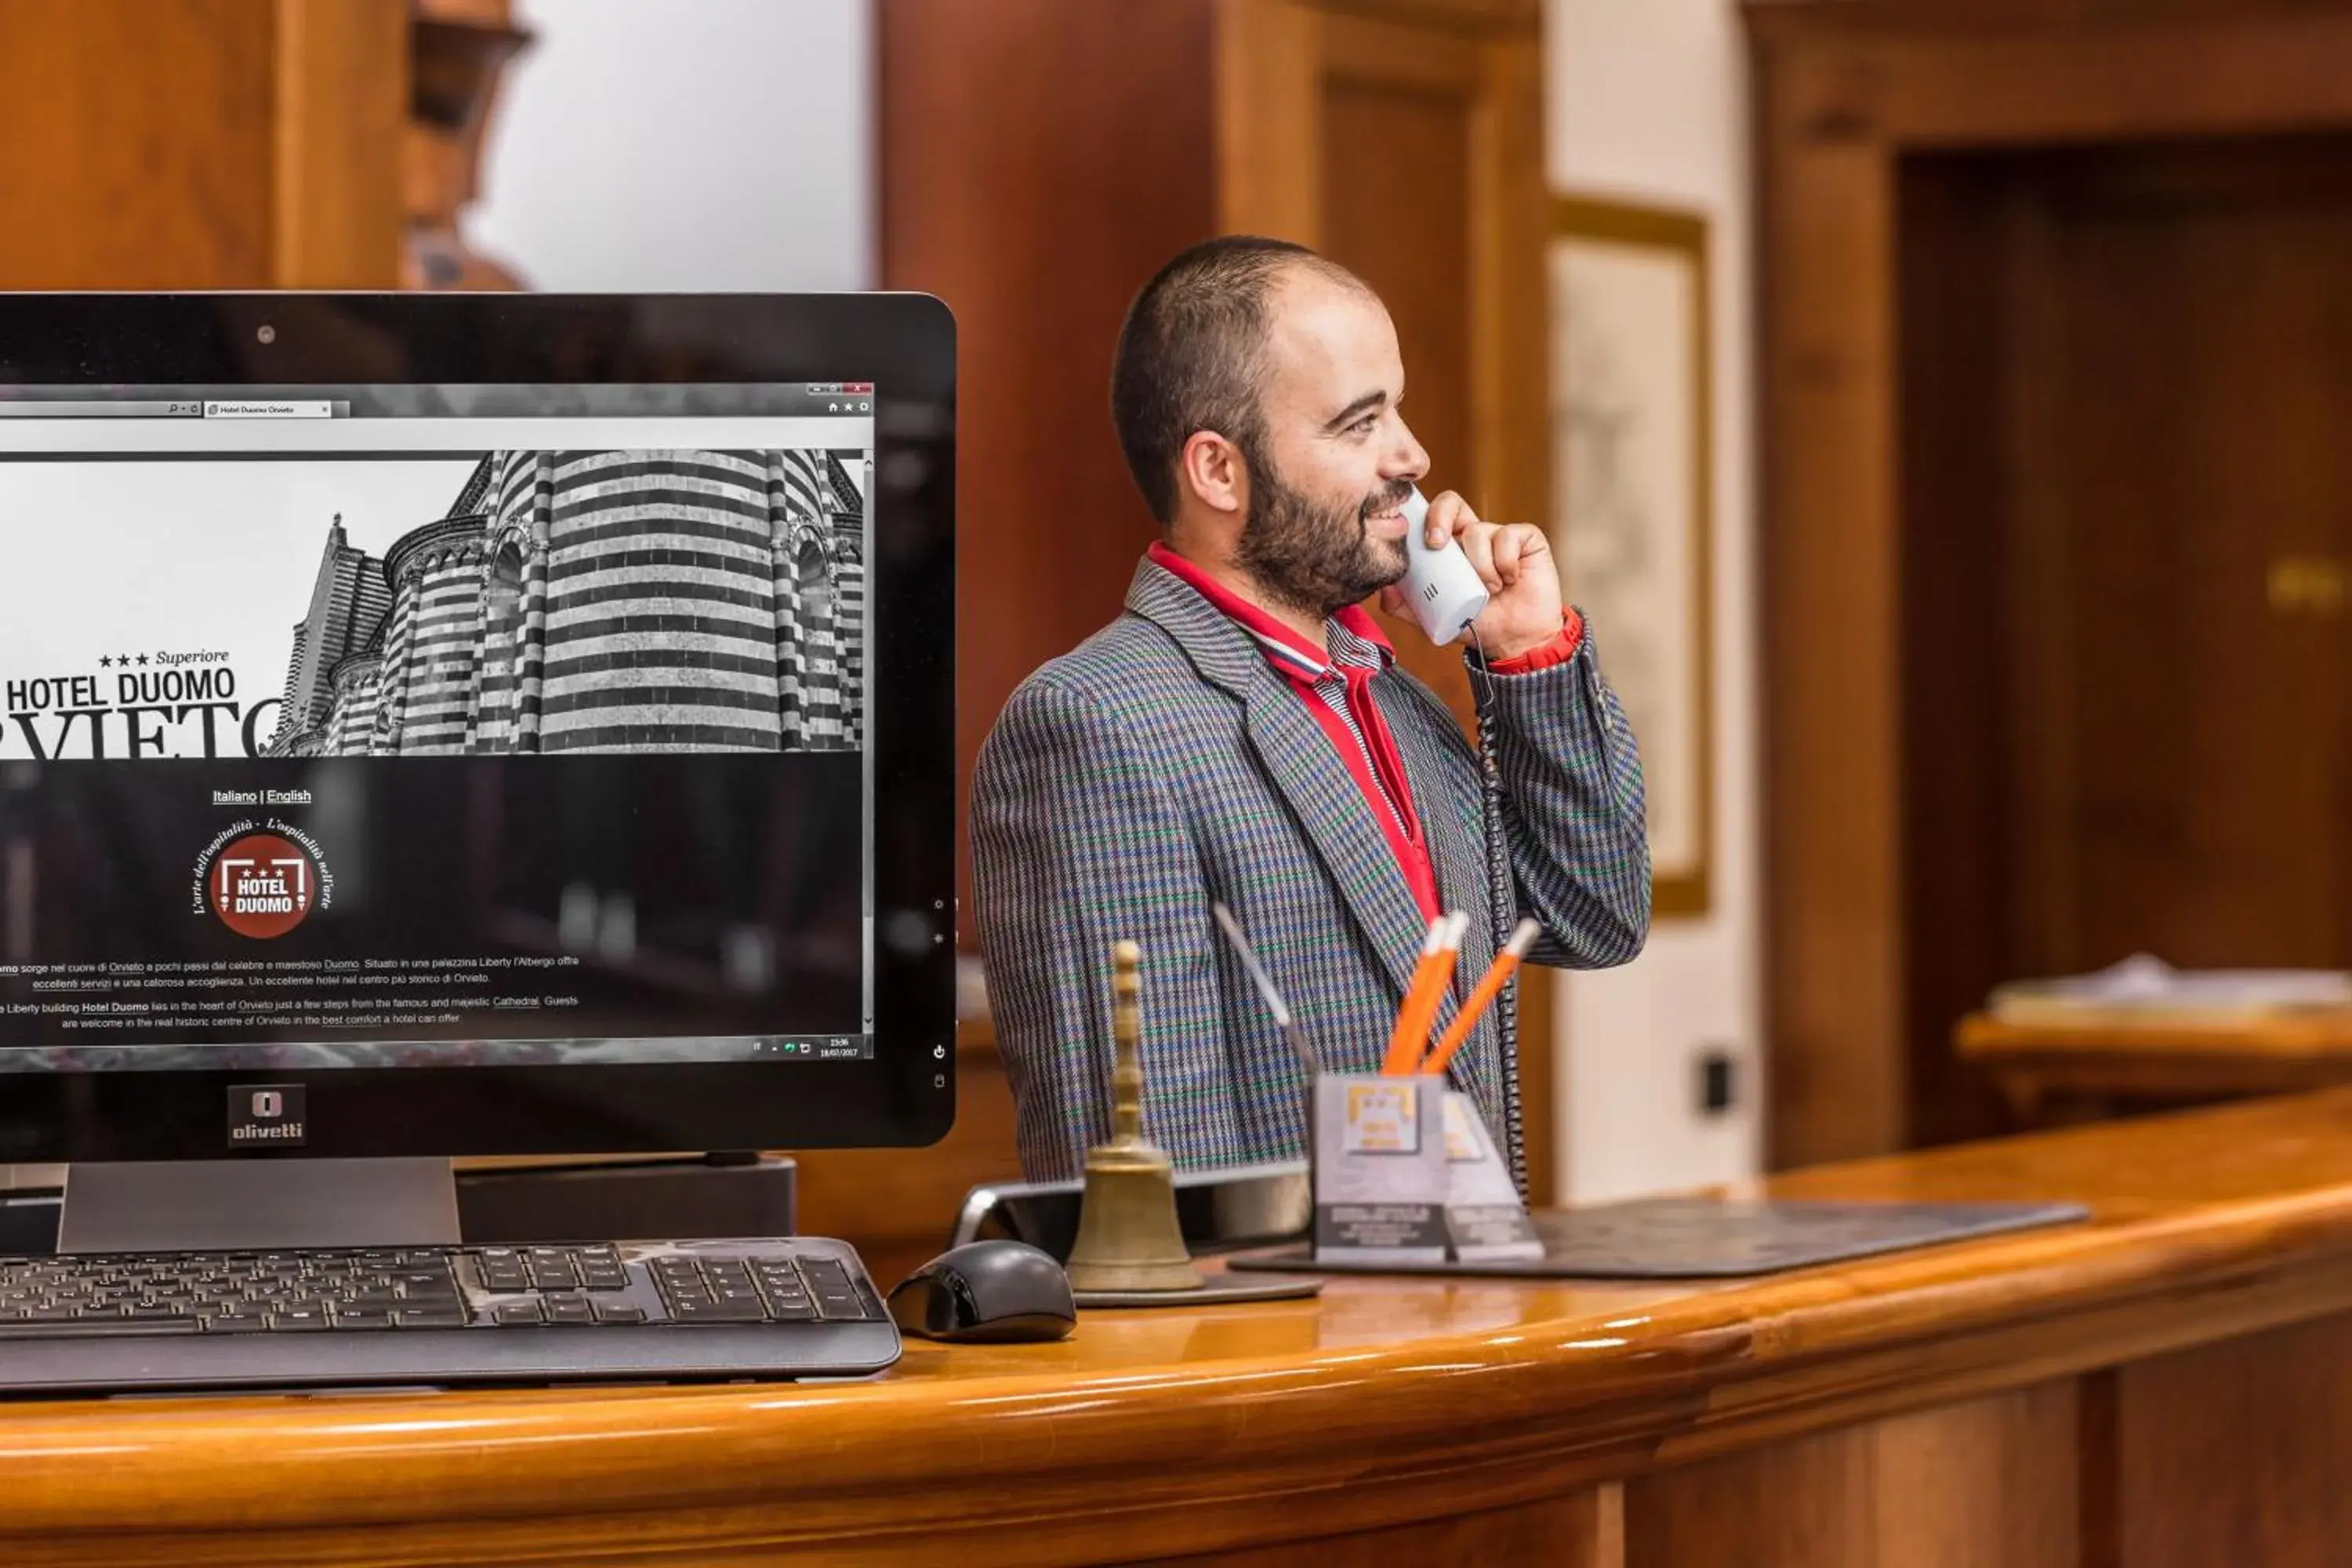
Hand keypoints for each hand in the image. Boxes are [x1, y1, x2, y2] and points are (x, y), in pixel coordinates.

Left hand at [1376, 490, 1561, 659]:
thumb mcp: (1434, 619)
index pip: (1432, 517)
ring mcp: (1499, 535)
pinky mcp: (1527, 538)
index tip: (1421, 541)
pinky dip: (1505, 563)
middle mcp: (1472, 535)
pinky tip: (1510, 580)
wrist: (1515, 641)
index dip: (1423, 518)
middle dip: (1440, 518)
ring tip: (1489, 591)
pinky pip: (1509, 537)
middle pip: (1451, 503)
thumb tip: (1384, 591)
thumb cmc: (1478, 624)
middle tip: (1437, 544)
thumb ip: (1406, 607)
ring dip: (1480, 567)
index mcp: (1449, 548)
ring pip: (1479, 532)